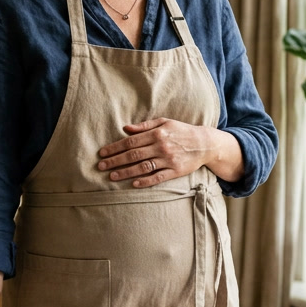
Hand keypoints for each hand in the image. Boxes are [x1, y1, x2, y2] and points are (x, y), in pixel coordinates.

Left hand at [97, 118, 241, 186]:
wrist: (204, 143)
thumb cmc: (181, 131)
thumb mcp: (164, 122)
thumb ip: (144, 125)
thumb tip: (125, 128)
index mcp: (157, 133)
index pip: (131, 141)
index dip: (115, 147)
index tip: (102, 153)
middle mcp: (161, 146)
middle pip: (133, 155)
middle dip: (115, 161)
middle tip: (101, 166)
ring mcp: (168, 160)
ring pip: (143, 167)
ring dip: (126, 172)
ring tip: (112, 176)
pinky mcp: (176, 171)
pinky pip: (158, 177)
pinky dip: (145, 181)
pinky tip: (134, 184)